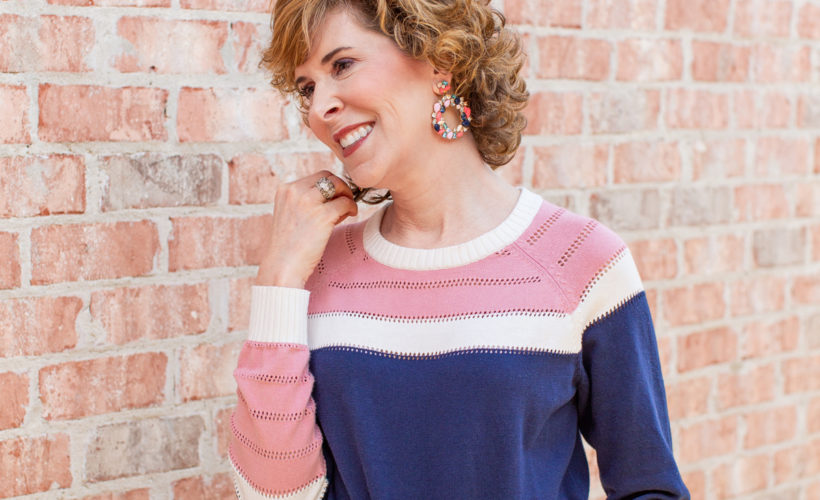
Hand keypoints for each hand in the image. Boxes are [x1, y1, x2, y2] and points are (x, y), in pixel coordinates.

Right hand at [255, 170, 357, 287]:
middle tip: (344, 201)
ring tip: (347, 209)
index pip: (315, 177)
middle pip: (328, 176)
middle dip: (340, 187)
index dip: (329, 186)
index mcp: (285, 190)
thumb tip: (333, 194)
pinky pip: (345, 203)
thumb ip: (305, 201)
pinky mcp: (322, 215)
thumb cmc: (288, 246)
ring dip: (347, 195)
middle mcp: (295, 191)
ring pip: (338, 185)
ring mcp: (308, 202)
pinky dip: (351, 207)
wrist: (283, 267)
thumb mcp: (290, 215)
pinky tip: (351, 215)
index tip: (333, 199)